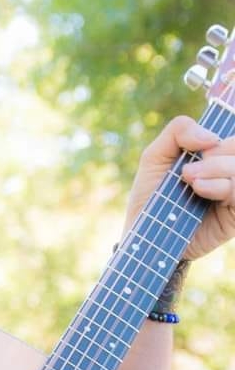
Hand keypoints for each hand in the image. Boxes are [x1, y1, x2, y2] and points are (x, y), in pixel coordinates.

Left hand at [125, 115, 234, 259]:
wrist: (144, 236)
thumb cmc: (149, 197)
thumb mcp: (155, 157)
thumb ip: (178, 132)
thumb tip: (211, 136)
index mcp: (214, 155)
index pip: (230, 136)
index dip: (220, 138)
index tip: (203, 146)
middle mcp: (227, 171)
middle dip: (217, 154)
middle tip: (187, 172)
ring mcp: (233, 193)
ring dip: (218, 169)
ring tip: (191, 182)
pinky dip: (225, 186)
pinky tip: (201, 190)